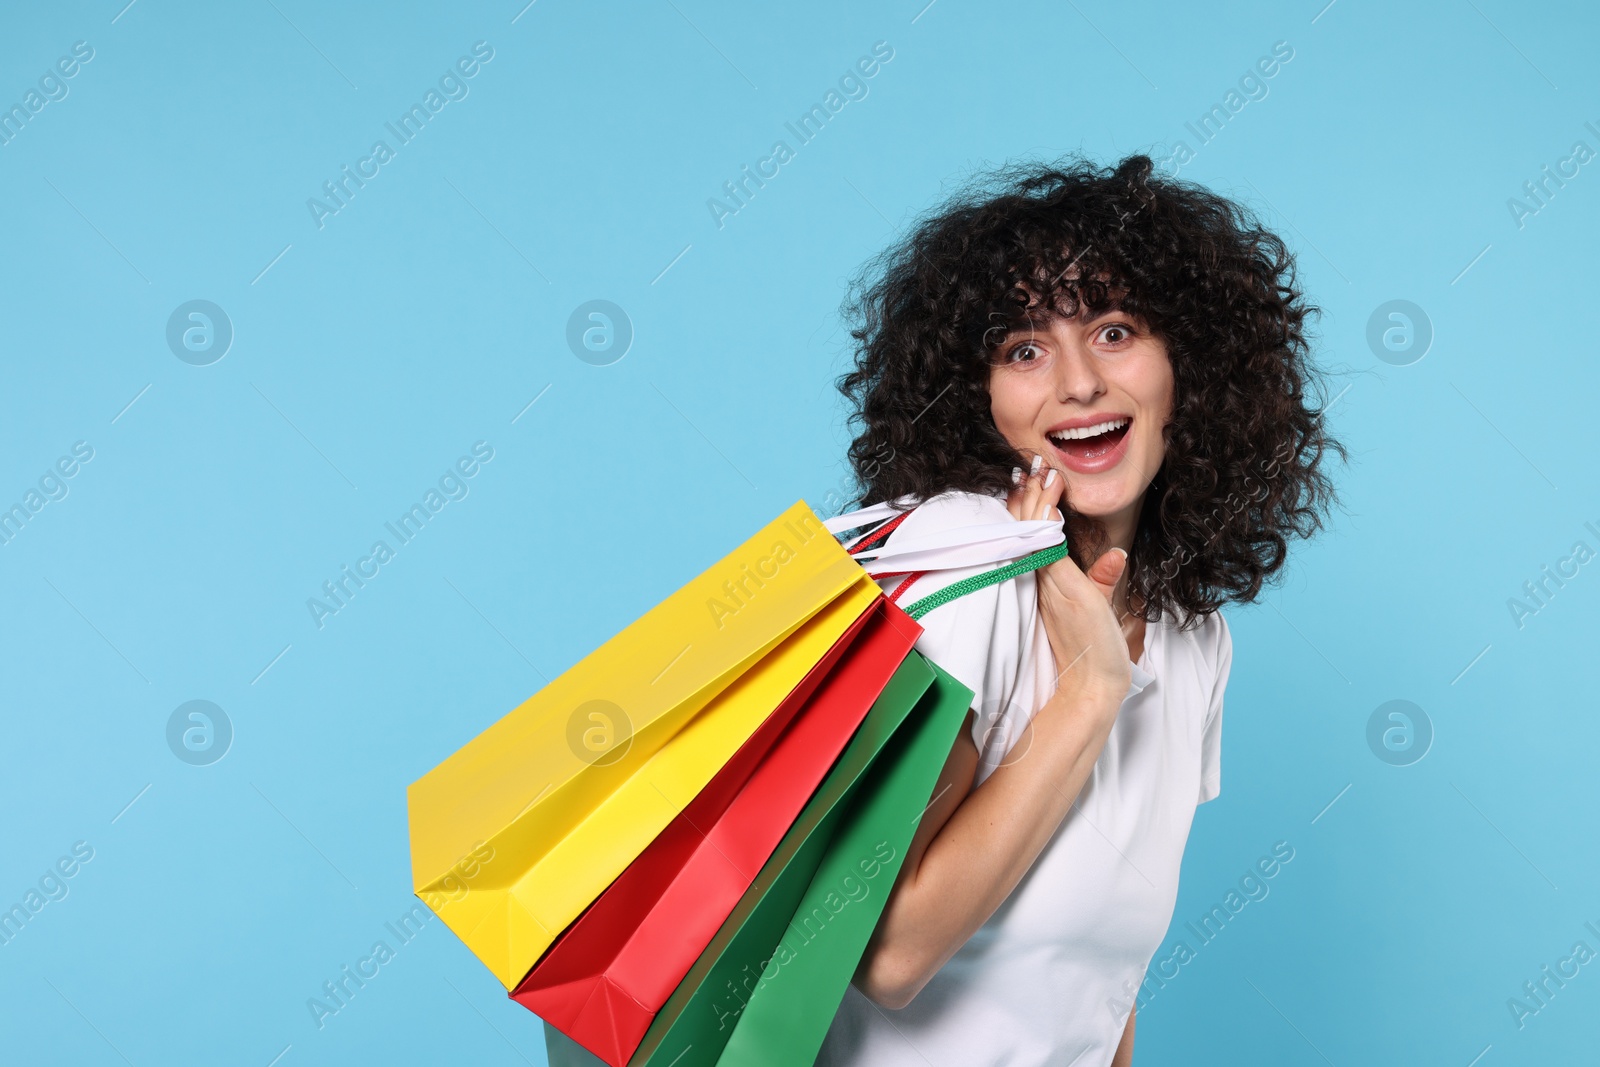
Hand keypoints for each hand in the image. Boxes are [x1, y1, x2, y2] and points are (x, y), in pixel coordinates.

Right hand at [1006, 456, 1131, 699]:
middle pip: (1022, 531)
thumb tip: (1115, 555)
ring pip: (1031, 534)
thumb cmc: (1094, 650)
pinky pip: (1045, 548)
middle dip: (1026, 498)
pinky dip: (1044, 523)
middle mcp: (1038, 582)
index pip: (1027, 539)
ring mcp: (1046, 584)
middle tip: (1028, 467)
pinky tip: (1048, 502)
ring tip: (1040, 473)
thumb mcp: (1098, 605)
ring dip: (1035, 501)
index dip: (1027, 510)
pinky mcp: (1060, 586)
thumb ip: (1102, 578)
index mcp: (1042, 584)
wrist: (1093, 685)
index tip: (1028, 482)